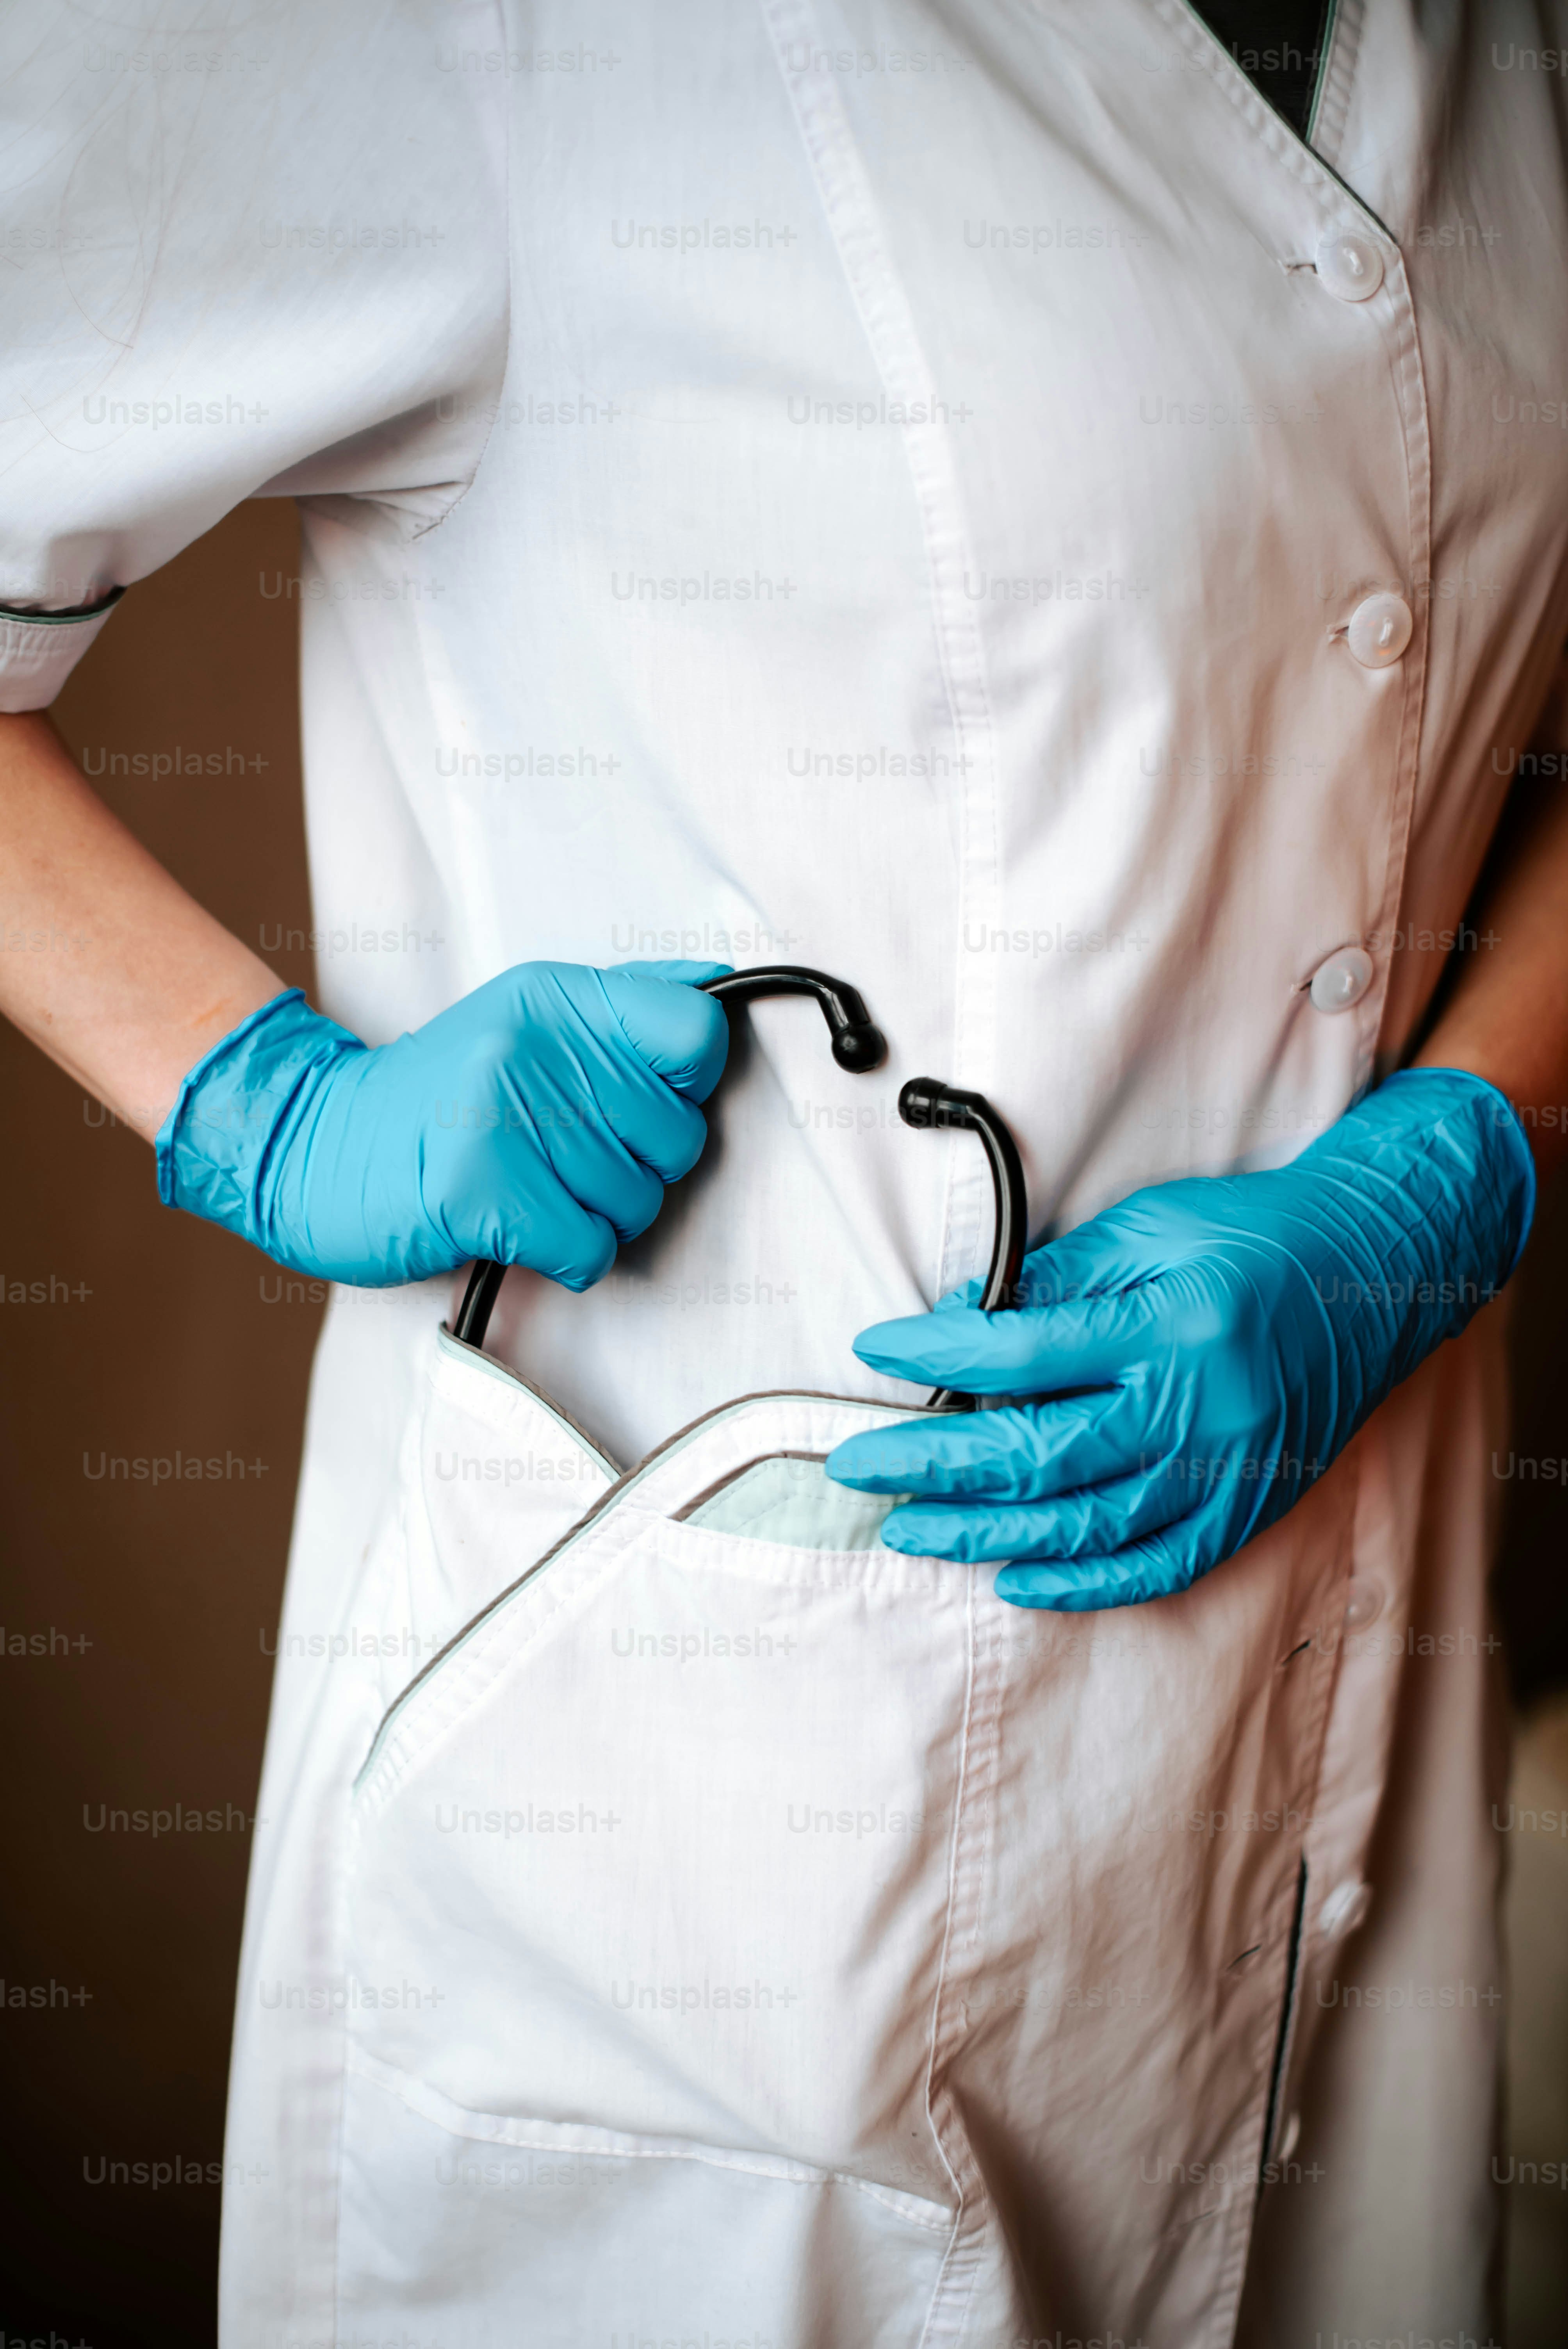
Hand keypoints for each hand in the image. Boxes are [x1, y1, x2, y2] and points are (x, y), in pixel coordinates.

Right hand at [155, 959, 730, 1287]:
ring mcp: (501, 1117)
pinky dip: (566, 1258)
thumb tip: (718, 982)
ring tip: (535, 1189)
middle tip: (567, 1160)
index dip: (688, 1087)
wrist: (313, 1146)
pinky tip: (520, 1227)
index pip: (697, 1034)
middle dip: (637, 1170)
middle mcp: (532, 1046)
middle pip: (677, 1137)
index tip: (639, 1103)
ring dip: (597, 1217)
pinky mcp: (477, 1191)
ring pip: (637, 1202)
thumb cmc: (436, 1101)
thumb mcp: (525, 1024)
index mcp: (554, 998)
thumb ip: (622, 1006)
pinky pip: (589, 1250)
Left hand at [826, 1069, 1533, 1609]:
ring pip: (1084, 1524)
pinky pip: (1155, 1566)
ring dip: (985, 1532)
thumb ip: (1054, 1279)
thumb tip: (958, 1317)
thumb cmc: (1252, 1236)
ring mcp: (1225, 1471)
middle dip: (932, 1464)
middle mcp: (1198, 1409)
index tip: (876, 1351)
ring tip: (909, 1529)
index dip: (939, 1352)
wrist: (1373, 1270)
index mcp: (1171, 1327)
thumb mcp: (1149, 1228)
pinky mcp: (1246, 1508)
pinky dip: (1082, 1582)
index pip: (1025, 1351)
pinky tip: (1015, 1578)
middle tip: (857, 1465)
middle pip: (1039, 1453)